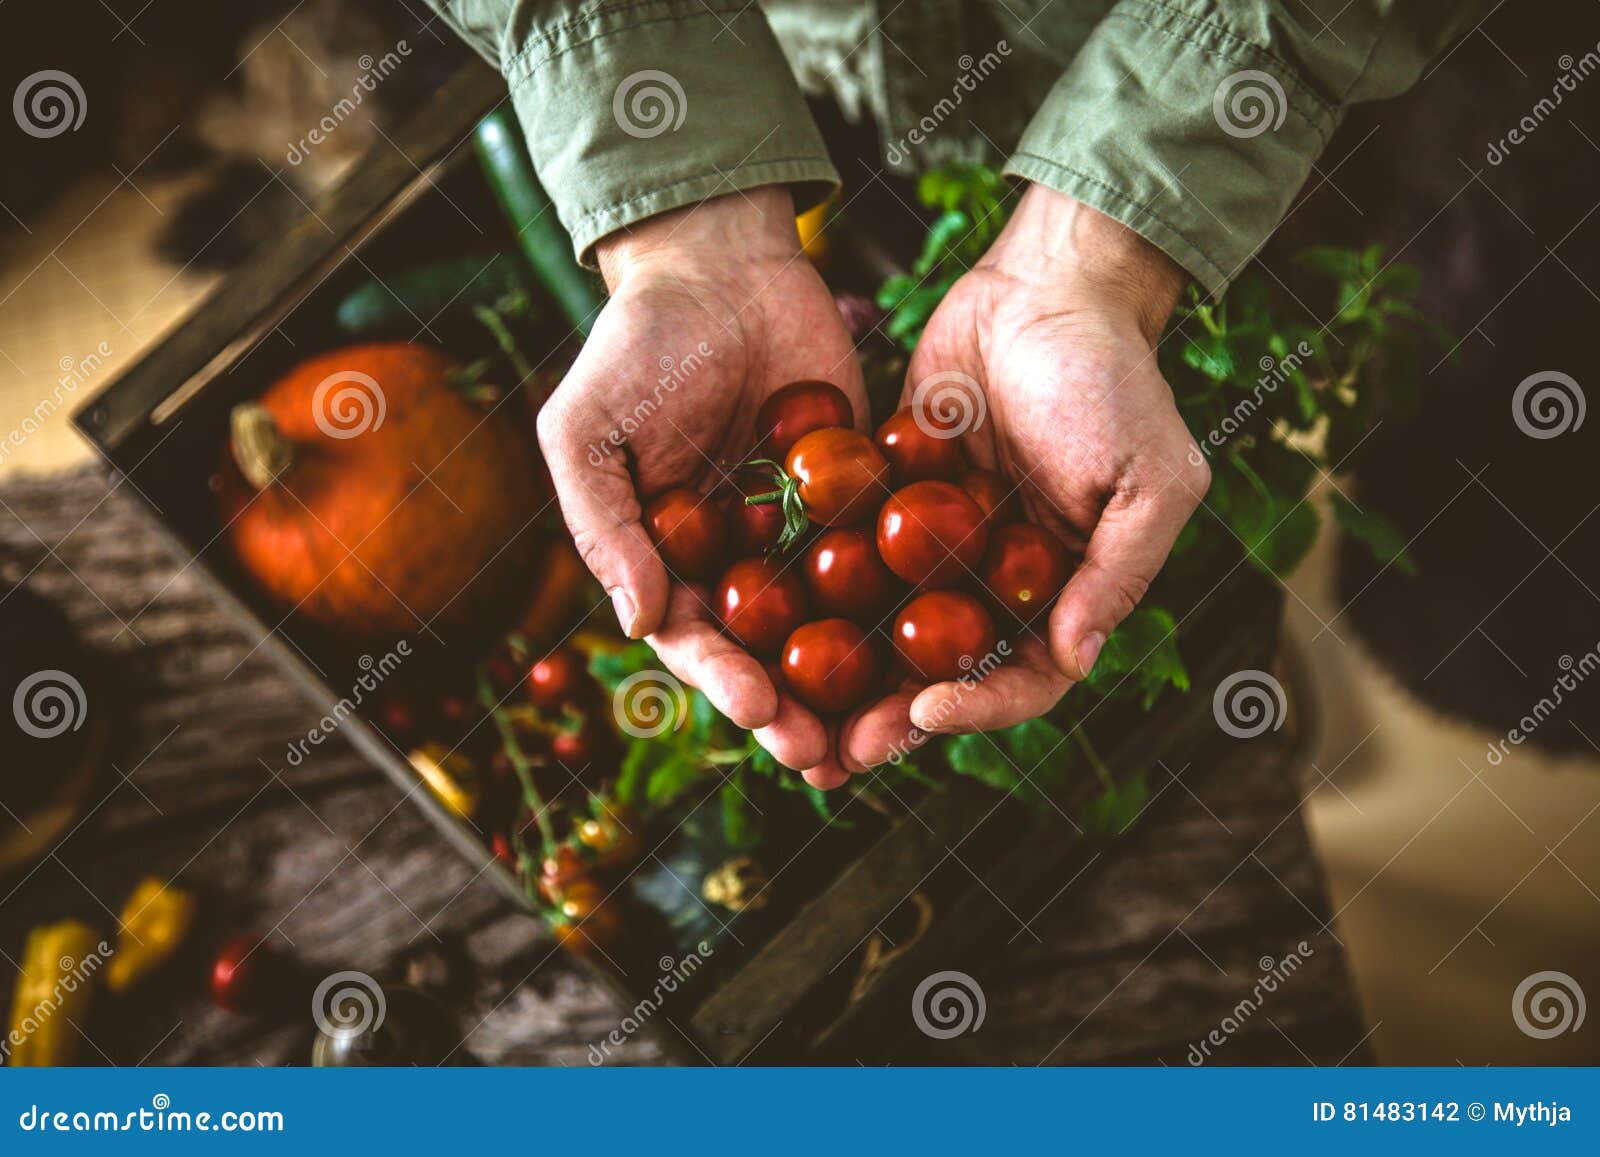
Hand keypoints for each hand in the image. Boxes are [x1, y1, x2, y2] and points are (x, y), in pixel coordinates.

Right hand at [536, 187, 864, 775]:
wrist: (722, 266)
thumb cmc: (637, 346)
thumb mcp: (588, 429)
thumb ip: (603, 524)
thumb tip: (637, 620)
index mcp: (668, 560)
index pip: (695, 639)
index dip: (725, 680)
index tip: (760, 710)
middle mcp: (737, 562)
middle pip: (768, 653)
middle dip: (796, 710)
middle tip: (830, 756)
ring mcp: (802, 534)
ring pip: (831, 625)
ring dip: (854, 685)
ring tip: (886, 734)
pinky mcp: (860, 497)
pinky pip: (883, 557)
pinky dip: (907, 603)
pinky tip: (941, 645)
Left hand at [837, 184, 1209, 777]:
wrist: (1046, 285)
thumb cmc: (1113, 379)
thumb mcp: (1149, 477)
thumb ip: (1118, 572)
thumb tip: (1076, 660)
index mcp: (1064, 593)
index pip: (1023, 679)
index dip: (978, 708)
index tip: (925, 710)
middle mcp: (998, 585)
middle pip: (942, 674)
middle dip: (892, 717)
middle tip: (836, 754)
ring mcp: (939, 548)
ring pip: (887, 632)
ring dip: (845, 678)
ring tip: (790, 712)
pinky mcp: (889, 504)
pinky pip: (850, 560)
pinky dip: (814, 596)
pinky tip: (764, 623)